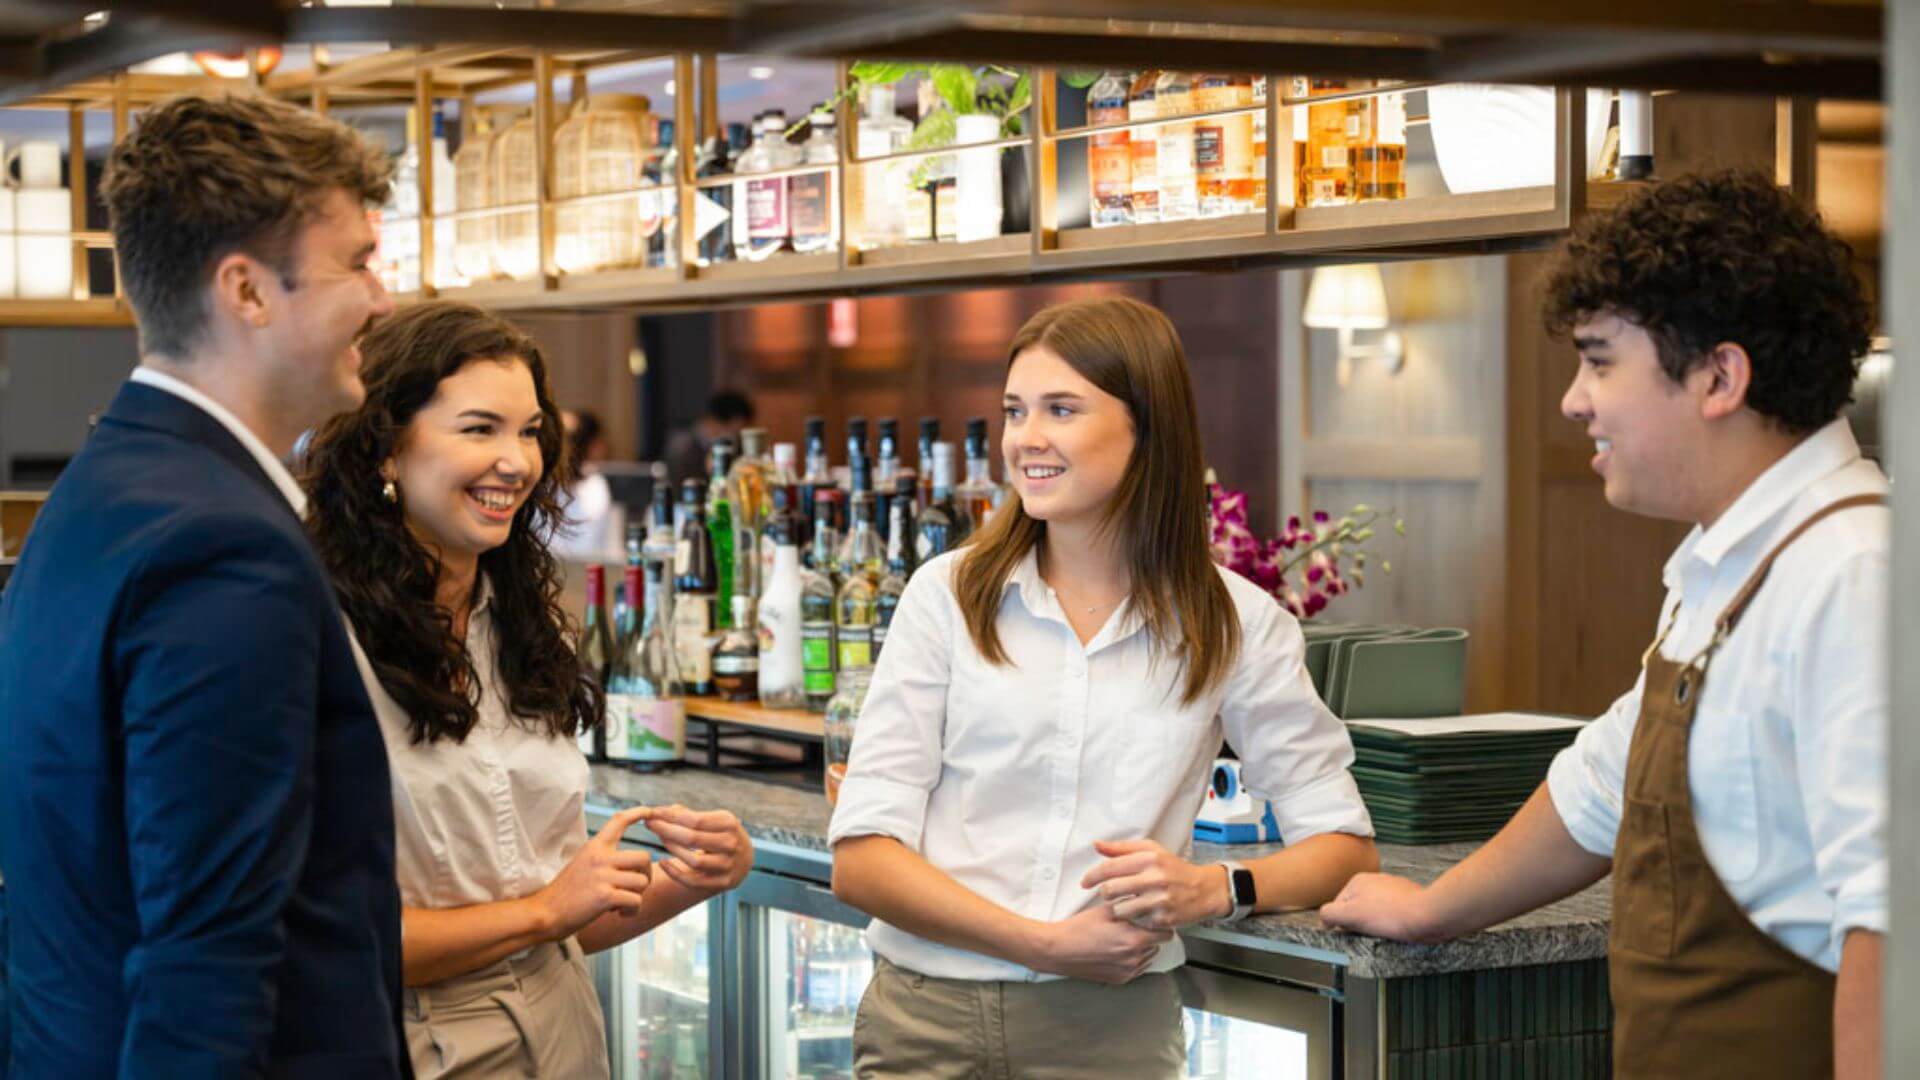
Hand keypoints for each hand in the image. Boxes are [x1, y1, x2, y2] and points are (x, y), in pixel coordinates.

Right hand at [536, 807, 653, 939]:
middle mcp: (600, 857)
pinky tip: (620, 913)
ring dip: (637, 896)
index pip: (619, 821)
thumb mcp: (583, 864)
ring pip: (642, 882)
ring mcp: (602, 876)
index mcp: (594, 846)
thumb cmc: (566, 892)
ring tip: (621, 904)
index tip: (652, 811)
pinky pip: (635, 900)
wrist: (545, 913)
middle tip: (635, 887)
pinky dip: (632, 911)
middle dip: (646, 874)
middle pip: (644, 857)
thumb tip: (634, 864)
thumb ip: (605, 859)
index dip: (639, 813)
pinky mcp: (604, 896)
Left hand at [641, 804, 752, 892]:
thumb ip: (689, 814)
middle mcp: (731, 845)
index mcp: (729, 824)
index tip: (653, 812)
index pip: (695, 820)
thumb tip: (662, 812)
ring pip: (693, 861)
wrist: (744, 859)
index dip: (671, 816)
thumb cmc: (721, 834)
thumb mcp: (714, 819)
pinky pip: (693, 882)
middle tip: (649, 824)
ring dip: (672, 849)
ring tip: (660, 838)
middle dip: (666, 830)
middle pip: (692, 839)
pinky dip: (674, 873)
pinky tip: (662, 862)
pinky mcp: (723, 883)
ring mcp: (728, 866)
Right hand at [1031, 903, 1173, 984]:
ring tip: (1126, 937)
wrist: (1058, 950)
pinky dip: (1133, 959)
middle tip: (1138, 925)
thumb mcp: (1106, 910)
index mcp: (1134, 940)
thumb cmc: (1079, 929)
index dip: (1163, 924)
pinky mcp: (1119, 979)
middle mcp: (1134, 959)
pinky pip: (1136, 968)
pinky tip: (1119, 948)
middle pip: (1158, 946)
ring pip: (1148, 957)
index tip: (1156, 919)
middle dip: (1152, 935)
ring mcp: (1127, 972)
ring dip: (1143, 948)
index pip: (1166, 935)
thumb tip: (1143, 900)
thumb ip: (1129, 905)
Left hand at [1080, 840, 1230, 930]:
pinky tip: (1141, 913)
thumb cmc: (1175, 869)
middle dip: (1105, 893)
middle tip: (1109, 894)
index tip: (1085, 882)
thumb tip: (1097, 845)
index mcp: (1149, 859)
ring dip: (1118, 909)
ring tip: (1127, 904)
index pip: (1109, 867)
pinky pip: (1135, 923)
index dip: (1092, 876)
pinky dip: (1135, 919)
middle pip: (1110, 890)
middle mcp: (1154, 878)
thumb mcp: (1151, 851)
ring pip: (1119, 909)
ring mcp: (1159, 901)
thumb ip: (1122, 848)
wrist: (1204, 890)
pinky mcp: (1163, 920)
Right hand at [1318, 873, 1444, 942]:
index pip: (1338, 906)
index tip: (1355, 932)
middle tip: (1371, 933)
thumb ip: (1329, 914)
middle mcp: (1375, 879)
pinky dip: (1394, 921)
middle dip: (1362, 923)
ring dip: (1378, 923)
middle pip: (1357, 908)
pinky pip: (1393, 912)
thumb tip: (1324, 918)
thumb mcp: (1350, 915)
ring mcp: (1393, 887)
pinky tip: (1399, 928)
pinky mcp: (1409, 897)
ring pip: (1376, 911)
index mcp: (1357, 881)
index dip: (1343, 923)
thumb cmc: (1390, 915)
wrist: (1427, 915)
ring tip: (1388, 931)